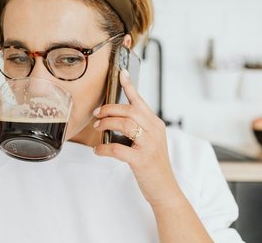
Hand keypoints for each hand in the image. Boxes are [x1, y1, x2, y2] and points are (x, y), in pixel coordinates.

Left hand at [93, 70, 182, 206]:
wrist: (164, 188)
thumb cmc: (152, 164)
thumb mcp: (149, 142)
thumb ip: (138, 128)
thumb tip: (114, 118)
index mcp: (156, 124)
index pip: (140, 101)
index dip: (130, 86)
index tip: (121, 73)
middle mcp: (155, 131)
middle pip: (129, 110)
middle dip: (109, 109)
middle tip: (97, 114)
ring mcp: (149, 145)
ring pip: (125, 124)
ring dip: (106, 124)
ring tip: (97, 128)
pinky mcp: (142, 160)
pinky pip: (117, 149)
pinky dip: (103, 148)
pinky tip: (98, 150)